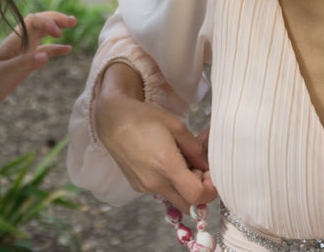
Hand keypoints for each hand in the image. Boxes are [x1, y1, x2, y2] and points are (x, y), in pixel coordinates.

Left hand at [0, 10, 75, 109]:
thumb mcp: (2, 73)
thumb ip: (23, 64)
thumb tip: (45, 56)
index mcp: (14, 41)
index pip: (34, 22)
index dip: (48, 22)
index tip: (59, 34)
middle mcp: (20, 43)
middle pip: (40, 22)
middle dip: (56, 19)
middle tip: (73, 21)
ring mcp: (23, 53)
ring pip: (43, 35)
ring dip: (57, 29)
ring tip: (72, 24)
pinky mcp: (25, 64)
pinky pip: (44, 52)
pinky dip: (56, 49)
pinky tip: (67, 49)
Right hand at [94, 63, 216, 212]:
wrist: (112, 120)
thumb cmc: (145, 118)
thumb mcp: (177, 126)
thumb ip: (196, 149)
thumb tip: (206, 165)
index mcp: (167, 165)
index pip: (198, 196)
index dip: (210, 189)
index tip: (210, 173)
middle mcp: (155, 182)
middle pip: (189, 206)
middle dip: (199, 192)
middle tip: (199, 169)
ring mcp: (144, 187)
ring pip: (175, 199)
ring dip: (184, 188)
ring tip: (181, 162)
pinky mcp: (137, 186)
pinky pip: (161, 192)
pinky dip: (169, 183)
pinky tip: (164, 162)